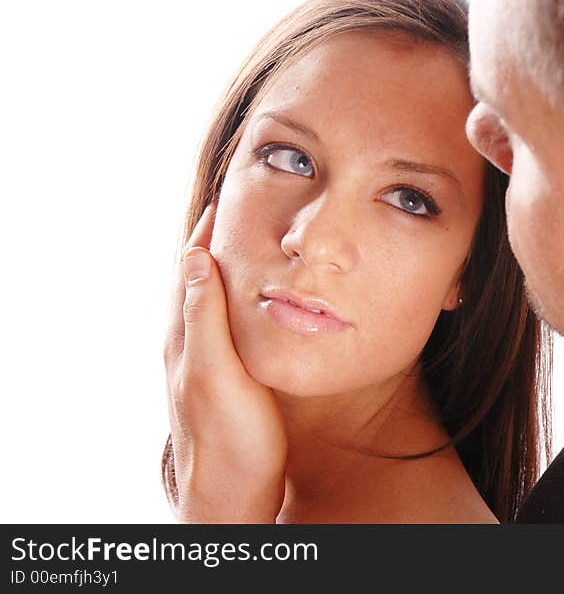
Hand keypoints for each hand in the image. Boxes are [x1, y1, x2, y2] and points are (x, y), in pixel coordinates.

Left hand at [163, 201, 287, 522]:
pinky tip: (256, 298)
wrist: (230, 494)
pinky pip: (224, 317)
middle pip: (199, 274)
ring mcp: (204, 358)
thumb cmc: (229, 437)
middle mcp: (188, 341)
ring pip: (212, 296)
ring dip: (228, 262)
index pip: (193, 264)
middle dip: (218, 236)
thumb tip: (198, 258)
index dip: (209, 226)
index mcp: (185, 334)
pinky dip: (237, 293)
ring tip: (252, 236)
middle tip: (244, 202)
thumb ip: (204, 318)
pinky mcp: (222, 373)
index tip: (231, 192)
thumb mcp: (217, 374)